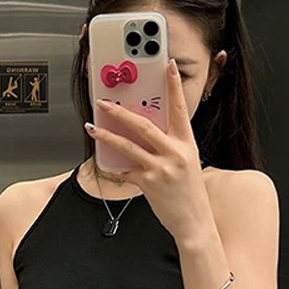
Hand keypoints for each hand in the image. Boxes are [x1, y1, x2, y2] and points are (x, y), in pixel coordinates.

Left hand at [85, 58, 210, 244]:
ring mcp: (161, 168)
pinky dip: (115, 167)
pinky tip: (105, 163)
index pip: (180, 108)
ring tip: (93, 128)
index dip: (173, 86)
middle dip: (120, 112)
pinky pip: (126, 170)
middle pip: (143, 124)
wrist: (195, 222)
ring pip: (128, 145)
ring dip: (107, 135)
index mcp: (187, 144)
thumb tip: (148, 135)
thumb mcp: (188, 164)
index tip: (166, 65)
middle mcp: (175, 153)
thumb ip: (171, 147)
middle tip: (105, 103)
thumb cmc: (190, 195)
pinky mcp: (149, 183)